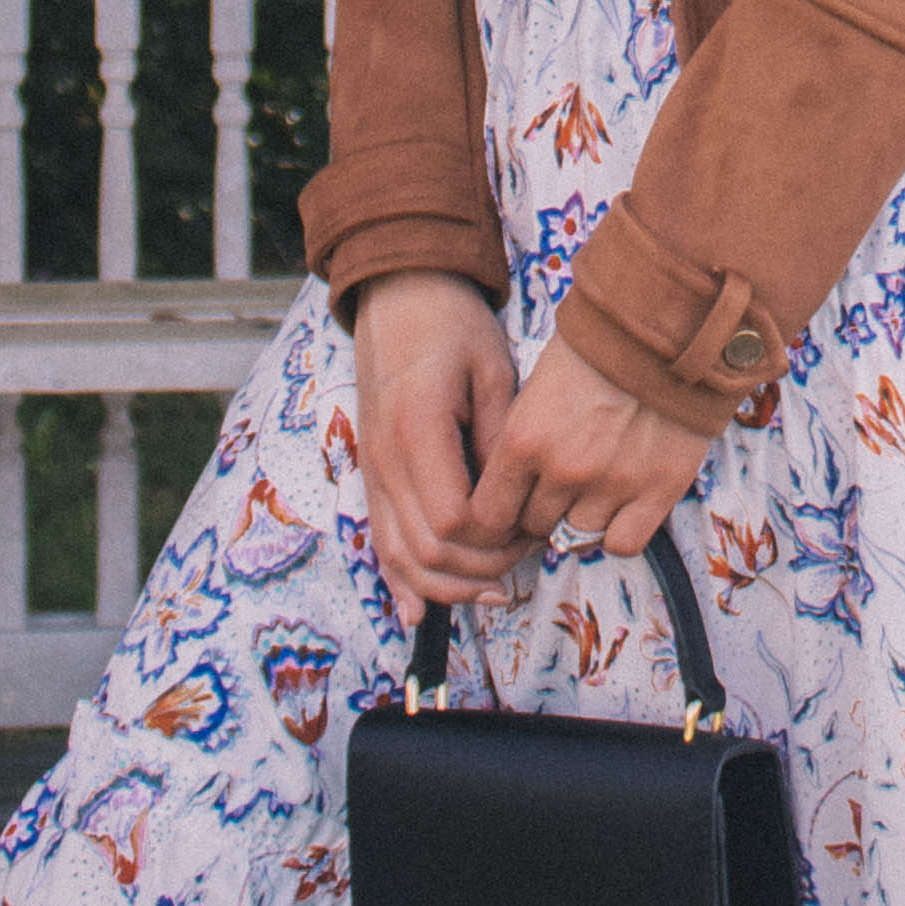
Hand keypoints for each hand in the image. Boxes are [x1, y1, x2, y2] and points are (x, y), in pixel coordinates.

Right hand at [349, 274, 526, 612]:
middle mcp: (386, 460)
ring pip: (400, 558)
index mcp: (418, 430)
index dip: (495, 541)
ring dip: (448, 586)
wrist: (399, 295)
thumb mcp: (493, 370)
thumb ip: (501, 439)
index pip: (453, 522)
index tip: (532, 529)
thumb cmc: (452, 325)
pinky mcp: (372, 473)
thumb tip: (514, 500)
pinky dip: (402, 580)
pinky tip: (421, 610)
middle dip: (480, 570)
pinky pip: (381, 541)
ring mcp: (373, 470)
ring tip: (494, 587)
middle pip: (427, 551)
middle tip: (526, 557)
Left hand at [452, 333, 706, 572]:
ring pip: (575, 539)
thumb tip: (513, 485)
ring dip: (578, 520)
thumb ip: (523, 438)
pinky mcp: (658, 489)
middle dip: (540, 511)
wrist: (664, 325)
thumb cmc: (596, 346)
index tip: (512, 503)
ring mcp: (611, 483)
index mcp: (524, 437)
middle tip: (557, 488)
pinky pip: (622, 543)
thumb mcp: (538, 383)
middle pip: (533, 526)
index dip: (499, 513)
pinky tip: (621, 507)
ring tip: (591, 493)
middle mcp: (562, 468)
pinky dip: (618, 532)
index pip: (488, 515)